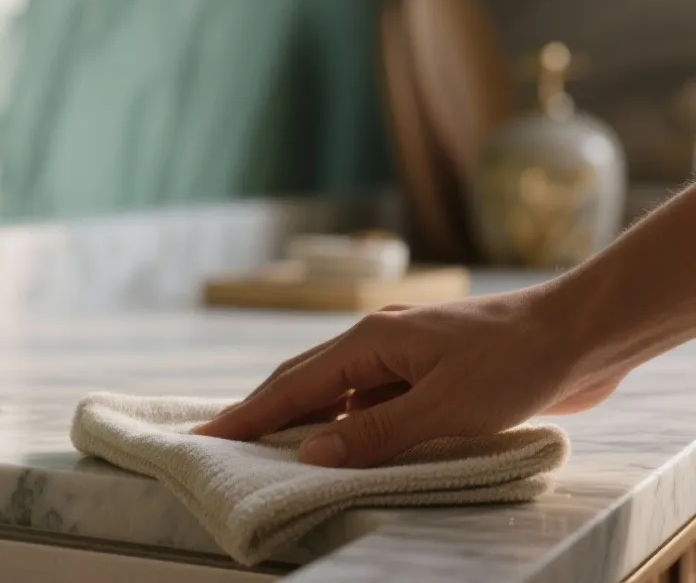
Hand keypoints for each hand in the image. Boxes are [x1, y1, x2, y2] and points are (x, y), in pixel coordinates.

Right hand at [192, 286, 620, 467]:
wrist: (580, 333)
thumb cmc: (515, 364)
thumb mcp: (443, 409)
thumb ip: (374, 433)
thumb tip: (310, 453)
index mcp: (368, 342)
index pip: (292, 385)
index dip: (248, 414)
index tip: (206, 434)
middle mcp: (377, 341)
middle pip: (305, 380)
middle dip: (263, 411)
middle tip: (224, 441)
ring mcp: (404, 353)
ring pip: (340, 390)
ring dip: (308, 418)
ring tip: (276, 450)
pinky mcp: (432, 368)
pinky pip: (373, 398)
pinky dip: (350, 420)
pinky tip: (350, 442)